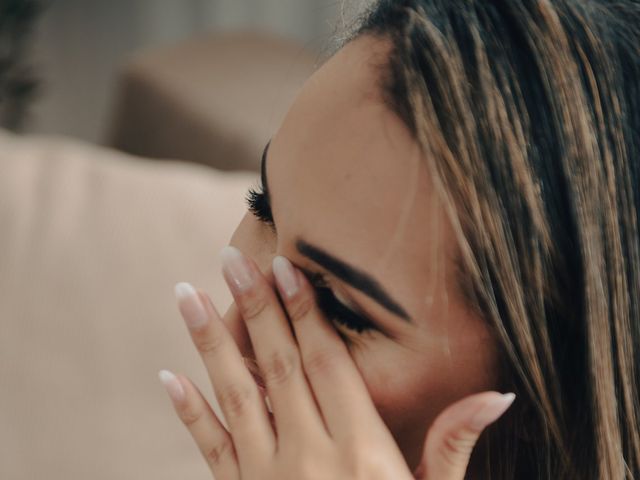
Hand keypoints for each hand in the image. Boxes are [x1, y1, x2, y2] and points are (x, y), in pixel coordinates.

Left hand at [159, 246, 514, 478]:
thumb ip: (454, 443)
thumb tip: (496, 395)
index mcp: (361, 450)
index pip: (326, 363)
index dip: (305, 313)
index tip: (286, 268)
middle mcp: (309, 457)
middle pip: (278, 367)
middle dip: (255, 308)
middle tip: (233, 259)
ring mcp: (268, 479)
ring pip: (236, 397)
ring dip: (210, 344)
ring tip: (187, 296)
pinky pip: (212, 451)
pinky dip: (190, 414)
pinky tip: (170, 378)